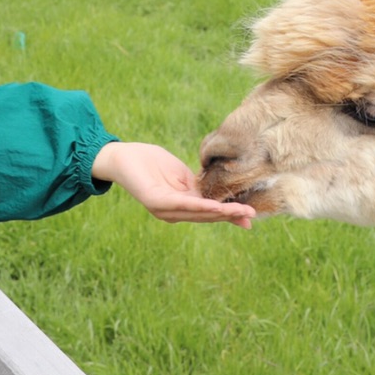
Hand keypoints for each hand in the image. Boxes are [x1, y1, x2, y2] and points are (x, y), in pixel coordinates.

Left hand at [92, 142, 253, 228]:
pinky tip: (215, 207)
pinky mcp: (156, 201)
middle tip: (252, 216)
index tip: (250, 218)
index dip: (229, 215)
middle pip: (207, 216)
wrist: (122, 156)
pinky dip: (200, 206)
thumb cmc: (151, 162)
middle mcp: (173, 213)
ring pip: (198, 213)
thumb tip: (220, 192)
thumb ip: (198, 186)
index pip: (209, 213)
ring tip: (241, 212)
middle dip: (230, 216)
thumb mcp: (181, 175)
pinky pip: (183, 204)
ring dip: (221, 213)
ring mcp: (164, 209)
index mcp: (181, 206)